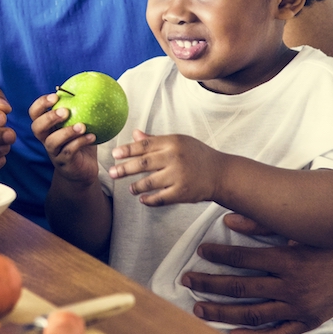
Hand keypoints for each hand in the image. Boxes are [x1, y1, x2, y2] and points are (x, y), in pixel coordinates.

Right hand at [29, 92, 98, 184]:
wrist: (83, 170)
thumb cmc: (80, 143)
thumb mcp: (79, 123)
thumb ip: (79, 109)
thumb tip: (88, 85)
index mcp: (47, 127)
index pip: (35, 113)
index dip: (40, 104)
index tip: (55, 96)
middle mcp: (46, 139)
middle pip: (37, 128)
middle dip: (49, 118)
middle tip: (65, 111)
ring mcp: (54, 152)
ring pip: (52, 142)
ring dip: (66, 132)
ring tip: (82, 126)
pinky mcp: (64, 163)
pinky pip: (69, 152)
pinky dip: (80, 143)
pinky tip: (93, 137)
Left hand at [108, 131, 222, 205]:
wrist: (220, 173)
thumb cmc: (197, 155)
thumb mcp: (179, 142)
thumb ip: (155, 140)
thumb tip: (135, 134)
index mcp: (173, 142)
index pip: (145, 145)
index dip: (127, 150)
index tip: (114, 154)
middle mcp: (175, 157)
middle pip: (143, 163)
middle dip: (124, 168)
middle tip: (112, 173)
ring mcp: (179, 176)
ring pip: (149, 182)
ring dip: (136, 186)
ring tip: (130, 189)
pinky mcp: (182, 192)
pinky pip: (160, 198)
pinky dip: (149, 200)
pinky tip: (142, 199)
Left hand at [183, 213, 332, 333]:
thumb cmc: (328, 239)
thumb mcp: (298, 227)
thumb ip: (263, 222)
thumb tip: (229, 218)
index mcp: (288, 259)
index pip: (243, 258)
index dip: (219, 254)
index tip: (200, 251)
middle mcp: (292, 285)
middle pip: (241, 288)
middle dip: (209, 284)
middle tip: (187, 280)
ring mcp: (299, 306)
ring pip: (253, 314)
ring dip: (222, 312)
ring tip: (198, 308)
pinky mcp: (308, 320)